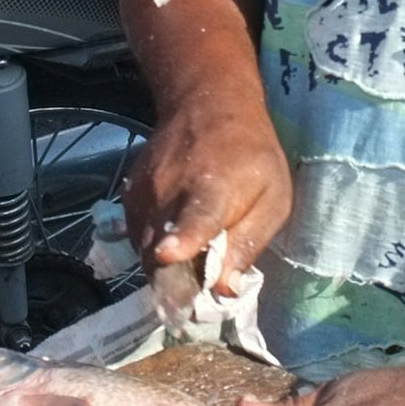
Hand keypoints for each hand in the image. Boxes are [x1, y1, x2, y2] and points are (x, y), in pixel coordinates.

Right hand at [123, 90, 291, 283]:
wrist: (208, 105)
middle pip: (160, 250)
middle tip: (190, 300)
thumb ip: (249, 243)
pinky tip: (172, 238)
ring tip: (186, 265)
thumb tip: (225, 288)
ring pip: (144, 249)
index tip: (167, 254)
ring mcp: (146, 190)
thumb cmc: (251, 155)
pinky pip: (135, 235)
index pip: (194, 218)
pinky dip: (151, 247)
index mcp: (214, 191)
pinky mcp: (130, 192)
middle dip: (172, 283)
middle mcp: (171, 190)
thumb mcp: (273, 198)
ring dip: (161, 268)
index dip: (181, 239)